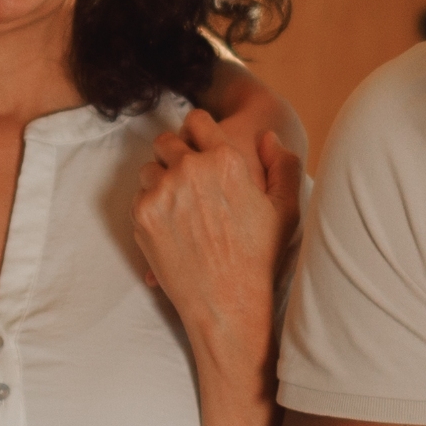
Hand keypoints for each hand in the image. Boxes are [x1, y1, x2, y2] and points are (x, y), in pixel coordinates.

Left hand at [138, 107, 298, 425]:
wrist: (227, 304)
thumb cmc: (261, 259)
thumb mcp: (286, 209)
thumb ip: (283, 165)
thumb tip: (268, 138)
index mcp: (226, 160)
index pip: (197, 120)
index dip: (198, 132)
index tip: (198, 146)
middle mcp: (191, 169)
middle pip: (167, 140)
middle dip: (175, 154)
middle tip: (187, 180)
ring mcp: (163, 191)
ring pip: (149, 168)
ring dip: (160, 180)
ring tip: (179, 207)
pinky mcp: (143, 215)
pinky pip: (139, 195)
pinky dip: (150, 206)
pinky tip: (171, 226)